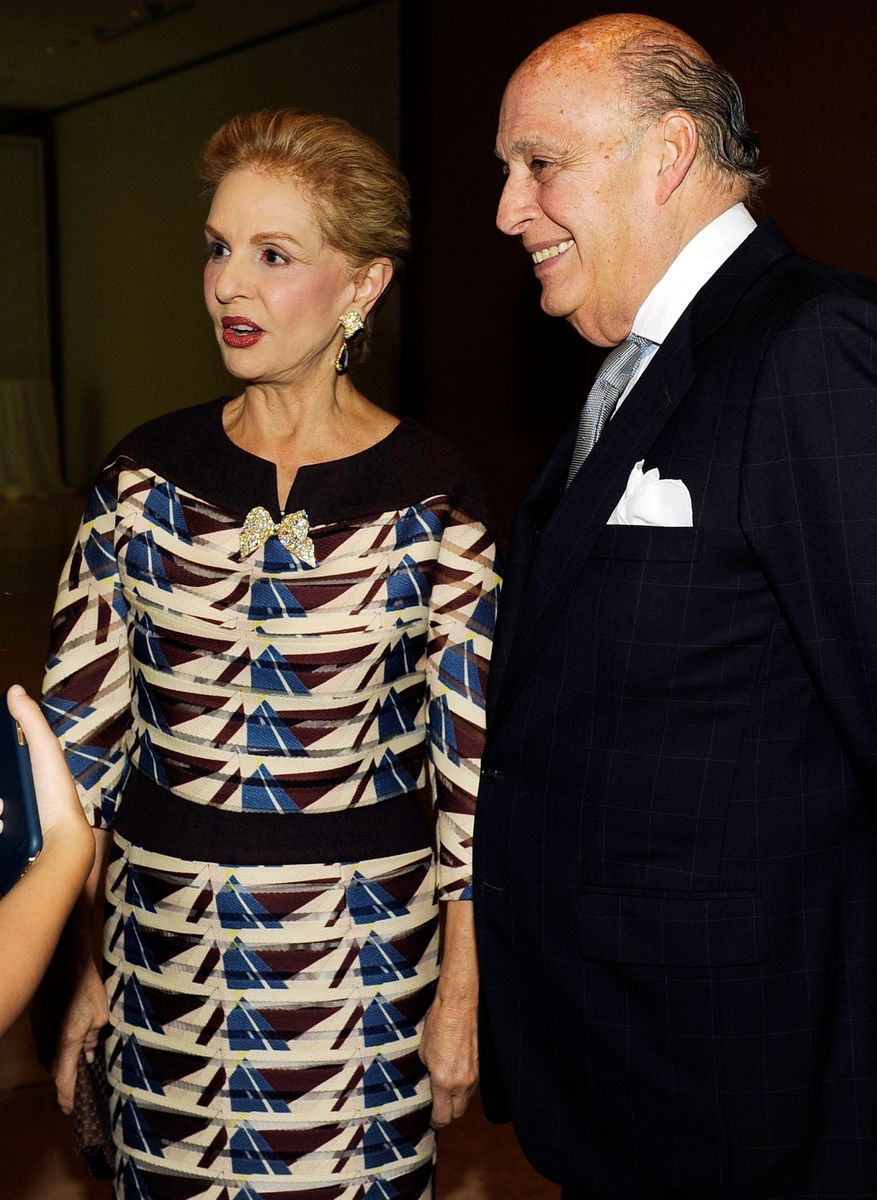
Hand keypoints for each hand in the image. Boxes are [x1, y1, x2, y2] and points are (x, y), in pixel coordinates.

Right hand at [5, 685, 91, 848]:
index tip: (0, 762)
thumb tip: (14, 689)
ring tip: (4, 810)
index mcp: (21, 772)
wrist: (59, 839)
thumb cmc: (55, 792)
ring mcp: (7, 819)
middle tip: (3, 801)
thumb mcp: (43, 750)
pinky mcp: (4, 838)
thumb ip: (30, 720)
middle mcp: (12, 796)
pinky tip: (4, 825)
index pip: (0, 761)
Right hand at [52, 957, 107, 1113]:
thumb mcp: (100, 1015)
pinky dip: (55, 1046)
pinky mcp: (37, 1020)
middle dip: (65, 1080)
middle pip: (53, 1071)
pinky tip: (68, 1039)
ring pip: (47, 1056)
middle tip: (79, 1086)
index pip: (63, 1081)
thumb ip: (93, 1039)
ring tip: (75, 1063)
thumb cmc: (86, 986)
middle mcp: (48, 1041)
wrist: (65, 961)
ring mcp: (40, 1030)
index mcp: (66, 1043)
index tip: (70, 1110)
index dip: (67, 1098)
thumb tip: (88, 1054)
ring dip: (59, 1062)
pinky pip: (44, 1041)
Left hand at [419, 994, 478, 1128]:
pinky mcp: (480, 1067)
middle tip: (436, 1109)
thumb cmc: (437, 1025)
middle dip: (447, 1114)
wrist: (458, 1006)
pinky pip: (471, 1086)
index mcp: (443, 1081)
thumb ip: (427, 1074)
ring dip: (456, 1101)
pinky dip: (463, 1087)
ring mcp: (474, 1076)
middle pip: (457, 1114)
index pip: (443, 1116)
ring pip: (466, 1100)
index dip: (435, 1122)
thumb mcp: (423, 1053)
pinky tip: (455, 1076)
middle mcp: (461, 1083)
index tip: (430, 1122)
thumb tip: (429, 1084)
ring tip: (444, 1092)